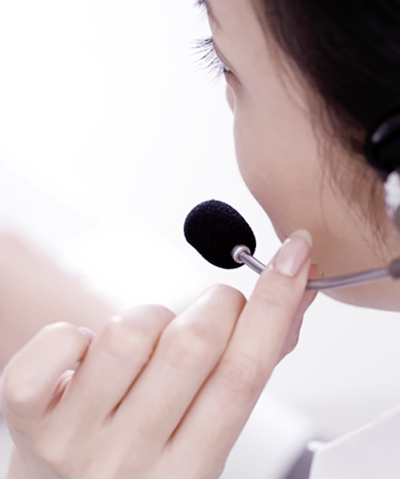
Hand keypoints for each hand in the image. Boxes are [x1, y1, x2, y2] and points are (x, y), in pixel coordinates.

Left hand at [1, 231, 319, 478]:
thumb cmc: (141, 463)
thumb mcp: (202, 435)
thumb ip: (249, 368)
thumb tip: (295, 304)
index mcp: (190, 470)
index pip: (244, 373)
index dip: (275, 305)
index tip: (294, 256)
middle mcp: (131, 460)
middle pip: (192, 344)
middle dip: (215, 304)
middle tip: (213, 309)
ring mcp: (74, 438)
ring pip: (131, 331)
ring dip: (150, 317)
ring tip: (145, 345)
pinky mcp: (26, 413)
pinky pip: (62, 339)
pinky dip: (77, 333)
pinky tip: (85, 359)